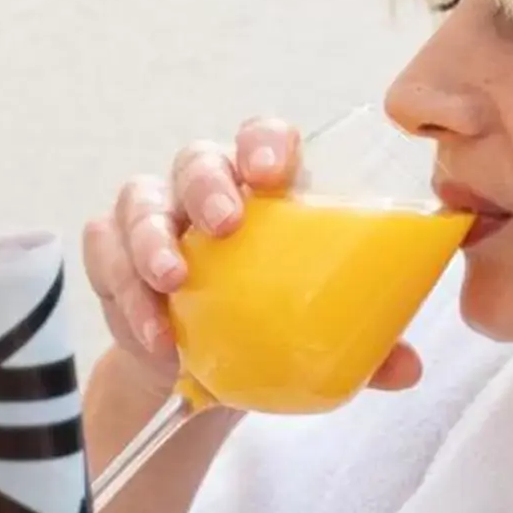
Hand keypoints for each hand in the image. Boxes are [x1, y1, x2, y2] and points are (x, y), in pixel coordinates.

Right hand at [80, 118, 421, 394]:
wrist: (200, 373)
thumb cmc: (268, 326)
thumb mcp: (317, 335)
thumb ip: (363, 344)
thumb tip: (407, 368)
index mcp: (262, 191)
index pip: (262, 138)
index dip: (265, 143)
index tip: (274, 172)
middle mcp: (203, 191)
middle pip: (197, 160)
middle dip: (208, 185)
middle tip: (225, 225)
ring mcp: (153, 220)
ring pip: (139, 202)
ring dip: (152, 240)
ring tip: (172, 282)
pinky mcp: (112, 259)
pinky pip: (105, 257)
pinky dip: (124, 292)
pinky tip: (153, 334)